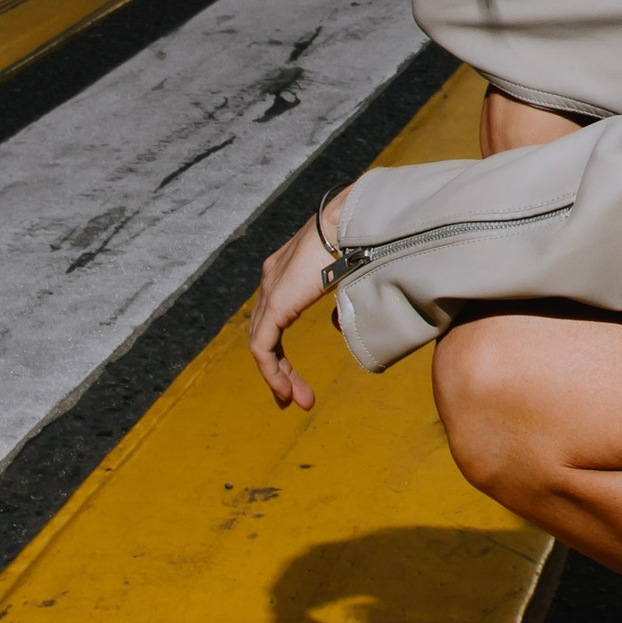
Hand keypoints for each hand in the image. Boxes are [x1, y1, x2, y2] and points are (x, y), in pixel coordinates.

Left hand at [251, 188, 346, 409]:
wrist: (351, 222)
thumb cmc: (359, 240)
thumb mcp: (347, 275)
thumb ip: (339, 301)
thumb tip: (337, 325)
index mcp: (285, 271)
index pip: (274, 318)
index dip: (282, 348)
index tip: (297, 373)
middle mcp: (271, 279)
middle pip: (265, 334)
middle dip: (279, 369)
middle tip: (294, 396)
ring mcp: (270, 290)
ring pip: (262, 344)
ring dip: (278, 376)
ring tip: (296, 400)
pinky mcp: (275, 304)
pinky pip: (263, 347)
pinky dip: (272, 371)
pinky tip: (285, 390)